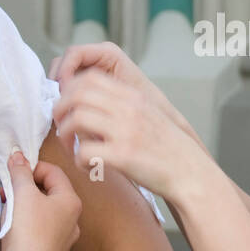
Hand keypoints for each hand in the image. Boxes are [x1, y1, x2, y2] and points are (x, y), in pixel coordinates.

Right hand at [0, 151, 80, 250]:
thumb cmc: (28, 230)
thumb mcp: (22, 194)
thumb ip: (20, 172)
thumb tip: (18, 157)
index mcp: (71, 201)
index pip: (53, 172)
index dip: (32, 167)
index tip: (14, 172)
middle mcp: (73, 220)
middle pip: (49, 192)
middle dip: (26, 188)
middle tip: (7, 191)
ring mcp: (65, 239)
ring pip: (45, 213)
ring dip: (26, 206)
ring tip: (8, 209)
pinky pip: (42, 232)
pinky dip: (29, 225)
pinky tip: (15, 230)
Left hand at [52, 66, 209, 200]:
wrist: (189, 172)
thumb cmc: (166, 148)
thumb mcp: (148, 114)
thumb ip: (123, 105)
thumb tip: (89, 103)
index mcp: (133, 97)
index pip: (90, 78)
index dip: (70, 89)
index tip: (68, 107)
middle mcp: (129, 109)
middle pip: (77, 94)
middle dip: (60, 110)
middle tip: (62, 126)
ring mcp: (125, 131)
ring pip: (76, 119)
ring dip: (65, 134)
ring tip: (70, 147)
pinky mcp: (123, 156)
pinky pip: (84, 151)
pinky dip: (78, 160)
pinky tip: (87, 166)